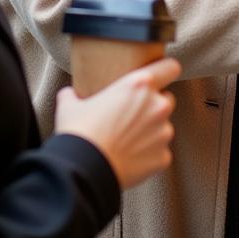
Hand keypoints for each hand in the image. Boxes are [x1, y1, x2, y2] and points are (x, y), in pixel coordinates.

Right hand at [54, 56, 180, 189]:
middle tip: (132, 115)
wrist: (83, 170)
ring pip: (164, 127)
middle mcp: (157, 106)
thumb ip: (74, 95)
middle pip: (167, 99)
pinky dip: (148, 156)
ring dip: (151, 132)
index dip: (166, 70)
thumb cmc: (79, 134)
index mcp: (140, 85)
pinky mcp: (163, 157)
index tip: (162, 75)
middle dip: (154, 106)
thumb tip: (68, 94)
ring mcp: (163, 132)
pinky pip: (160, 153)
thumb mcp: (70, 106)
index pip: (170, 67)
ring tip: (127, 142)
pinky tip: (129, 159)